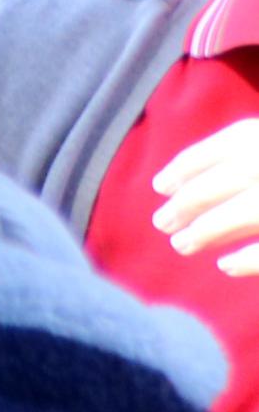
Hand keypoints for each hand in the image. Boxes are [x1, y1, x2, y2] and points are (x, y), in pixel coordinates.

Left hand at [154, 116, 258, 274]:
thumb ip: (241, 155)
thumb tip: (169, 186)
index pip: (226, 145)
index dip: (188, 166)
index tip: (160, 186)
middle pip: (230, 179)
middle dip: (189, 202)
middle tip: (161, 223)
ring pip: (249, 211)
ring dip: (208, 229)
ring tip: (180, 244)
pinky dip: (250, 259)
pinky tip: (225, 266)